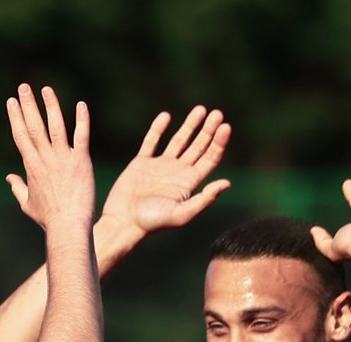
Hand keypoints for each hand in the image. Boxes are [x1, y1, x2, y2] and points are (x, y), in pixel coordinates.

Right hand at [5, 84, 94, 231]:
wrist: (67, 227)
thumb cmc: (48, 219)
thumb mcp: (27, 204)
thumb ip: (18, 188)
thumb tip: (8, 178)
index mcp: (32, 167)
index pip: (21, 136)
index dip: (15, 117)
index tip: (11, 101)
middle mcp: (45, 159)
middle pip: (34, 127)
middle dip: (28, 105)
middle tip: (23, 87)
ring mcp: (63, 159)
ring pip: (55, 127)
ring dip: (51, 106)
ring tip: (46, 89)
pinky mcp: (81, 162)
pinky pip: (81, 137)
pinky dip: (82, 121)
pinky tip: (81, 105)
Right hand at [100, 107, 230, 236]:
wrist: (124, 222)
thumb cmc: (152, 222)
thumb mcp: (181, 214)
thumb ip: (204, 200)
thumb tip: (227, 183)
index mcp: (188, 184)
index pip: (209, 159)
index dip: (219, 143)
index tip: (225, 127)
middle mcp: (177, 173)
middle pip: (198, 147)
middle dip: (208, 131)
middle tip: (217, 114)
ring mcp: (159, 167)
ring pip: (178, 141)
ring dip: (190, 126)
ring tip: (201, 109)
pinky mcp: (141, 163)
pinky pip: (151, 141)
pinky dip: (157, 128)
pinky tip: (166, 116)